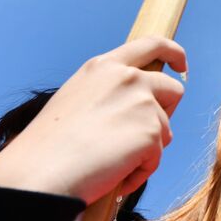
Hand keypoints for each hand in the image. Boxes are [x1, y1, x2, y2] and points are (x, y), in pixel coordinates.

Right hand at [0, 37, 186, 203]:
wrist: (40, 171)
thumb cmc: (49, 146)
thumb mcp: (76, 100)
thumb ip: (108, 93)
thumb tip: (138, 108)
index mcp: (104, 66)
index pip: (151, 44)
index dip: (173, 52)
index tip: (180, 65)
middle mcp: (127, 77)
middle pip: (173, 89)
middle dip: (166, 113)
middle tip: (144, 137)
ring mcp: (142, 101)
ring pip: (166, 129)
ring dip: (146, 150)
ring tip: (112, 164)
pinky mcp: (152, 130)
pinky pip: (156, 157)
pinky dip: (140, 171)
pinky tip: (114, 176)